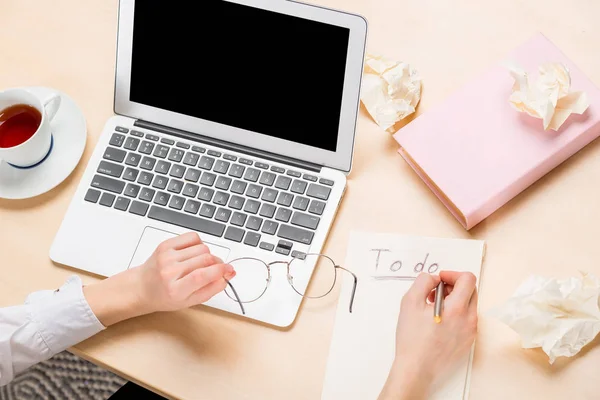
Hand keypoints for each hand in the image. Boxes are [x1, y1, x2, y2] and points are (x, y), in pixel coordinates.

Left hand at [83, 232, 235, 325]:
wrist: (141, 287)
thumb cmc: (165, 297)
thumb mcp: (189, 302)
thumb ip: (211, 289)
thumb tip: (228, 275)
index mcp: (175, 290)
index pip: (202, 276)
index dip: (220, 271)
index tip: (229, 270)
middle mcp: (169, 271)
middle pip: (206, 259)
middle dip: (217, 263)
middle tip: (216, 269)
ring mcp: (167, 256)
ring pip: (202, 247)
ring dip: (208, 255)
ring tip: (199, 264)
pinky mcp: (166, 244)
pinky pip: (193, 237)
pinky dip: (199, 244)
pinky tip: (193, 253)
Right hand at [378, 271, 477, 399]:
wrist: (416, 368)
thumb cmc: (412, 338)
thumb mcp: (410, 302)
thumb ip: (423, 281)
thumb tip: (434, 278)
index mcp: (457, 308)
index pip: (468, 279)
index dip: (452, 274)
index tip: (440, 280)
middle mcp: (469, 319)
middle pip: (470, 291)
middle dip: (453, 286)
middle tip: (435, 292)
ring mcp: (470, 331)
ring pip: (469, 305)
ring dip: (454, 300)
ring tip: (434, 308)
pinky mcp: (468, 341)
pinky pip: (466, 320)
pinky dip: (456, 314)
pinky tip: (438, 322)